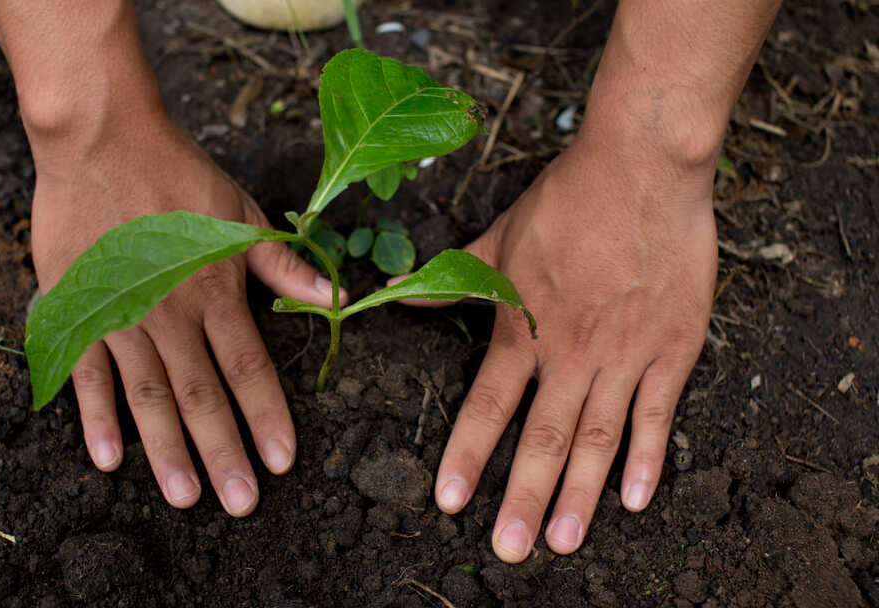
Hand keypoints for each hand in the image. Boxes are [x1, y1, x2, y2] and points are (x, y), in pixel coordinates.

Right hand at [29, 107, 340, 516]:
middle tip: (240, 504)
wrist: (101, 140)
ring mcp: (120, 316)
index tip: (283, 462)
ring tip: (186, 497)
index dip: (267, 417)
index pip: (249, 368)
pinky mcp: (77, 311)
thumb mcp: (242, 213)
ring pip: (149, 396)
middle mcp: (171, 314)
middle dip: (224, 454)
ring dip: (167, 450)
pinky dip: (96, 417)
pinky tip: (110, 458)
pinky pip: (87, 373)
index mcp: (216, 291)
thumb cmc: (178, 174)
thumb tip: (333, 296)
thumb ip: (281, 264)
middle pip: (202, 396)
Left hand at [435, 131, 716, 560]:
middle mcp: (571, 351)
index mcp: (524, 326)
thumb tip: (400, 295)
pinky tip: (636, 500)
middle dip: (522, 497)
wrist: (641, 166)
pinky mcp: (672, 349)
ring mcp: (625, 354)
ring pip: (598, 438)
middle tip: (509, 550)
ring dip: (580, 495)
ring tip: (561, 541)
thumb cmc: (567, 199)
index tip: (449, 500)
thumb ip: (453, 278)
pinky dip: (647, 459)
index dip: (467, 454)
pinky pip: (658, 414)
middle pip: (544, 437)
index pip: (488, 404)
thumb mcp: (497, 236)